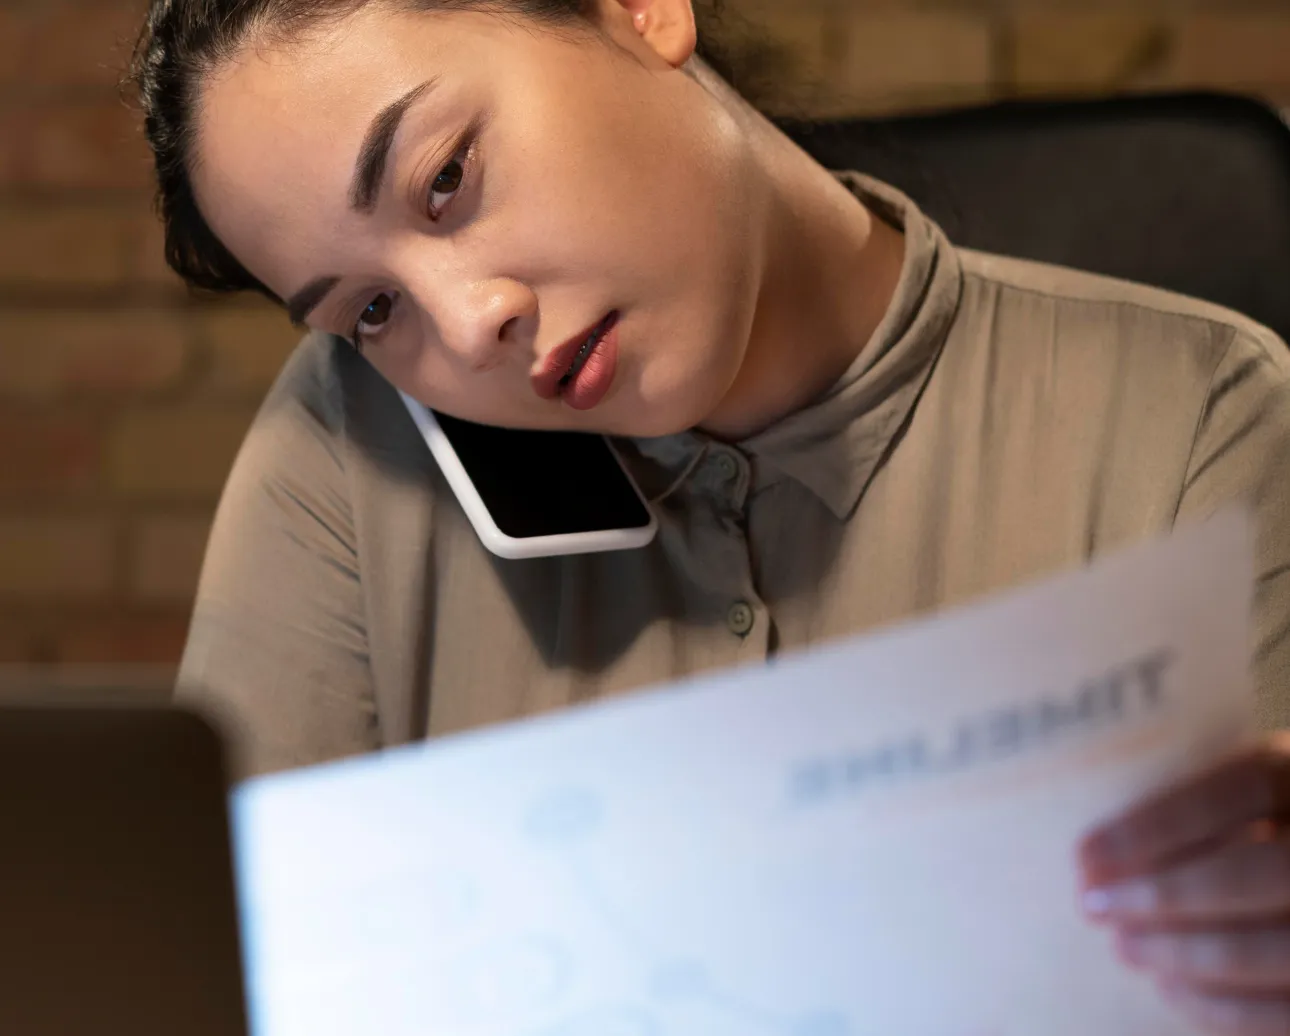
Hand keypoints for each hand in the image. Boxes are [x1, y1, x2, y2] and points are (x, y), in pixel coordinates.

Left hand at [1079, 734, 1289, 1034]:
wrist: (1279, 876)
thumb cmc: (1234, 826)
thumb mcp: (1226, 796)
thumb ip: (1184, 806)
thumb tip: (1094, 856)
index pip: (1246, 784)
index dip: (1162, 820)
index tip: (1087, 853)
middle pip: (1258, 873)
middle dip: (1165, 895)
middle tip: (1093, 906)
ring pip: (1275, 949)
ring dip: (1185, 953)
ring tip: (1124, 946)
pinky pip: (1285, 1011)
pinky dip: (1223, 1004)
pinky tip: (1170, 985)